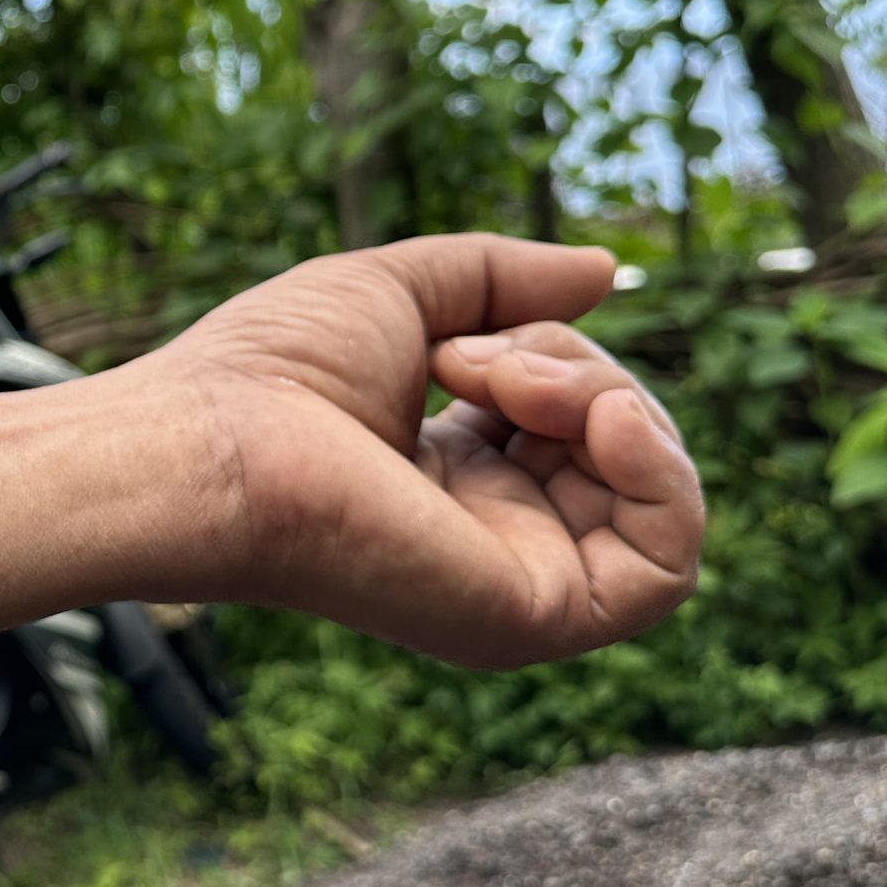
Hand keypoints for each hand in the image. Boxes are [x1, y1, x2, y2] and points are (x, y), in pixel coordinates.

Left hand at [136, 234, 702, 668]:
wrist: (217, 440)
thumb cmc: (274, 369)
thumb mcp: (406, 290)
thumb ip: (506, 279)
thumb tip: (603, 270)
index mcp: (455, 472)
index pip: (575, 418)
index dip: (555, 356)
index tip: (461, 341)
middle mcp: (491, 534)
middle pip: (624, 449)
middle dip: (581, 370)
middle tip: (474, 358)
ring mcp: (516, 581)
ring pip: (653, 494)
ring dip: (609, 400)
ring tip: (505, 379)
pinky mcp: (534, 616)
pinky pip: (668, 567)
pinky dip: (664, 476)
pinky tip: (608, 419)